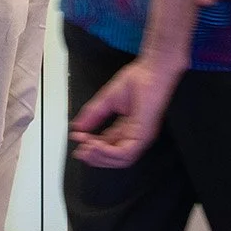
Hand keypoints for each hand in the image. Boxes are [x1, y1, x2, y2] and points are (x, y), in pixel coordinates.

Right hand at [70, 55, 183, 169]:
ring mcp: (141, 136)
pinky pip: (127, 153)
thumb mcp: (107, 99)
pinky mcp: (145, 134)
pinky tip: (97, 145)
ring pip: (120, 160)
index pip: (108, 145)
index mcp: (127, 128)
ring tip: (87, 148)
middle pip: (114, 157)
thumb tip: (78, 127)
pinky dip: (109, 152)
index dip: (92, 146)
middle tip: (80, 151)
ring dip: (100, 157)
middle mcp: (135, 135)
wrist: (152, 70)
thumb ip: (92, 114)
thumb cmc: (140, 80)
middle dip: (95, 156)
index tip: (78, 139)